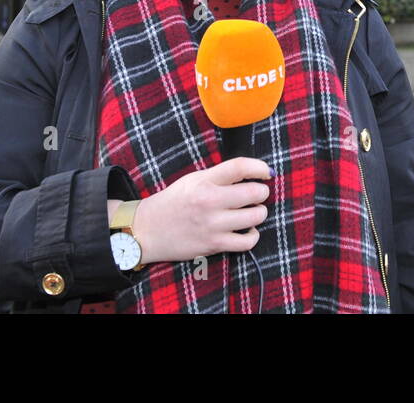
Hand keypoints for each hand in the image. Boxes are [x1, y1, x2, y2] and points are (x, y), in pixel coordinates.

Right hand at [127, 157, 270, 263]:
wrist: (147, 230)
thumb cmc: (173, 202)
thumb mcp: (193, 180)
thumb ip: (219, 176)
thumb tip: (252, 173)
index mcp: (203, 181)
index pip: (240, 167)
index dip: (260, 167)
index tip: (266, 172)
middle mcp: (209, 201)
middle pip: (254, 192)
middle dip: (262, 192)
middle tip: (258, 193)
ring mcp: (212, 225)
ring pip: (255, 216)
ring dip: (259, 212)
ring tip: (252, 211)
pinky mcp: (213, 245)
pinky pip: (247, 241)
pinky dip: (253, 235)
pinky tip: (248, 229)